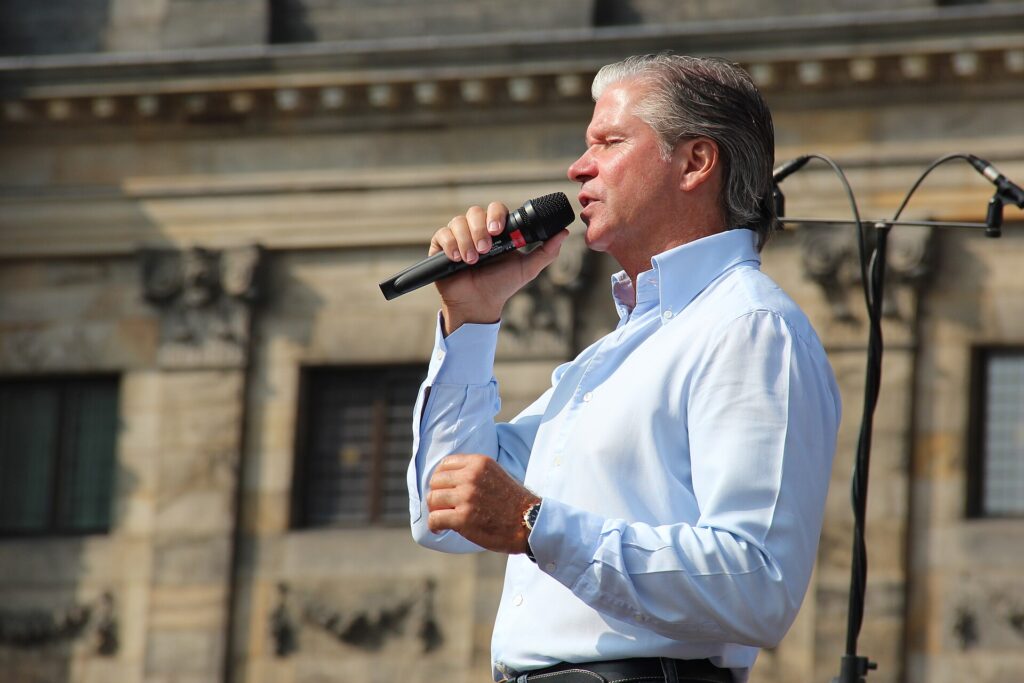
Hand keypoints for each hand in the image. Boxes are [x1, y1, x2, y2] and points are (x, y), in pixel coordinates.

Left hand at [426, 454, 539, 555]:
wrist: (529, 522)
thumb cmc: (513, 501)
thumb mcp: (496, 474)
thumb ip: (474, 472)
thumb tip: (448, 480)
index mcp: (479, 463)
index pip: (445, 465)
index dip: (441, 479)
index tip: (444, 490)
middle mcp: (471, 476)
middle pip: (436, 481)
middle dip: (436, 495)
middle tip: (442, 507)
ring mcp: (467, 497)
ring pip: (433, 499)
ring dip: (435, 510)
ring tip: (442, 518)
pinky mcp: (464, 518)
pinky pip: (435, 518)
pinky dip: (434, 525)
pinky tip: (440, 529)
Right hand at [430, 202, 567, 333]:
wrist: (479, 305)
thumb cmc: (502, 286)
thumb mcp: (527, 269)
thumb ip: (546, 251)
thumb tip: (564, 232)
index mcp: (496, 230)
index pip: (495, 210)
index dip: (496, 216)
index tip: (499, 231)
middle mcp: (476, 229)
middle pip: (475, 212)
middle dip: (480, 229)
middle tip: (485, 249)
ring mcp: (458, 236)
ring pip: (458, 222)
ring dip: (466, 240)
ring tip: (472, 260)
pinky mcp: (441, 246)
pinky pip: (442, 234)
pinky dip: (450, 245)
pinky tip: (457, 259)